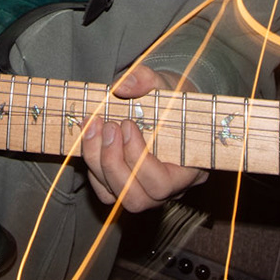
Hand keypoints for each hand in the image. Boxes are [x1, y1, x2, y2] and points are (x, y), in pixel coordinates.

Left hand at [81, 66, 209, 211]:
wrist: (166, 106)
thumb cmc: (172, 99)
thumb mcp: (165, 84)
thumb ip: (147, 80)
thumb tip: (122, 86)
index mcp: (188, 170)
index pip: (162, 184)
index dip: (139, 158)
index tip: (128, 124)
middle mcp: (167, 190)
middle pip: (136, 198)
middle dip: (113, 162)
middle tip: (108, 126)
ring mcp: (144, 192)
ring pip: (115, 197)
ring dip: (97, 161)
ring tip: (93, 126)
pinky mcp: (123, 188)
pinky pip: (103, 190)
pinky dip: (93, 165)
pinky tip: (90, 136)